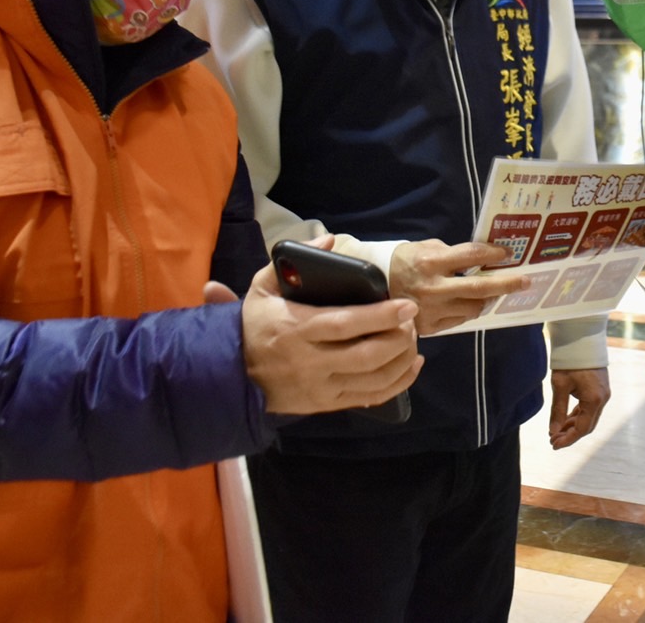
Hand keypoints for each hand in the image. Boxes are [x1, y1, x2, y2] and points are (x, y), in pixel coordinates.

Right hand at [239, 260, 422, 414]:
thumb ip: (289, 261)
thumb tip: (327, 240)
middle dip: (398, 339)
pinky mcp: (326, 404)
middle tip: (412, 322)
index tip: (406, 306)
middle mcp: (311, 362)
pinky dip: (398, 383)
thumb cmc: (255, 326)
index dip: (380, 316)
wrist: (232, 374)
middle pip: (366, 355)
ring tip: (412, 339)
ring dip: (402, 360)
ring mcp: (320, 387)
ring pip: (373, 380)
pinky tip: (410, 364)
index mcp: (297, 329)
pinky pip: (370, 398)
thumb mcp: (262, 288)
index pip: (346, 324)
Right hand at [389, 239, 528, 334]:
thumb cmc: (402, 261)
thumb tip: (480, 259)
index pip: (471, 256)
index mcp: (431, 262)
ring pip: (474, 308)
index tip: (509, 254)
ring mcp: (432, 310)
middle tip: (525, 280)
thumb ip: (451, 254)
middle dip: (507, 283)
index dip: (494, 254)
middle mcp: (434, 288)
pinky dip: (469, 311)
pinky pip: (460, 320)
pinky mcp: (430, 327)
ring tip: (494, 293)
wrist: (372, 287)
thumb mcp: (424, 247)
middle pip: (480, 288)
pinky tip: (472, 304)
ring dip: (487, 300)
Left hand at [548, 368, 610, 448]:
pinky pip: (590, 409)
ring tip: (556, 431)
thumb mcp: (560, 386)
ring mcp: (603, 395)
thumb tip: (553, 431)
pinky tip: (566, 420)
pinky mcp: (600, 390)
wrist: (582, 339)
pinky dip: (578, 416)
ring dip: (573, 426)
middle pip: (587, 426)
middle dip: (570, 435)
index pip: (582, 428)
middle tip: (553, 440)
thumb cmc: (570, 361)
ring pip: (589, 418)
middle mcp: (603, 399)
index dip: (568, 439)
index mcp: (594, 400)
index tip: (554, 445)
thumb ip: (558, 410)